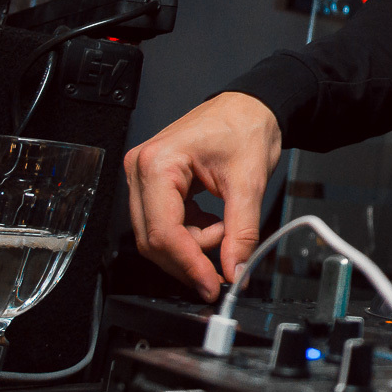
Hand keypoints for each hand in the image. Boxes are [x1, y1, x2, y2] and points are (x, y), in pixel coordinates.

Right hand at [123, 92, 281, 301]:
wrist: (250, 106)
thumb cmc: (246, 127)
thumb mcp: (249, 183)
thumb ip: (241, 232)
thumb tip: (234, 269)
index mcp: (158, 163)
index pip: (163, 232)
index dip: (188, 265)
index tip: (212, 285)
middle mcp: (141, 169)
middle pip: (153, 238)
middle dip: (189, 259)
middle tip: (222, 270)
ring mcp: (143, 176)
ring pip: (157, 235)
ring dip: (191, 245)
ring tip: (225, 229)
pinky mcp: (153, 183)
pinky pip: (163, 223)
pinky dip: (189, 233)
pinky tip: (214, 223)